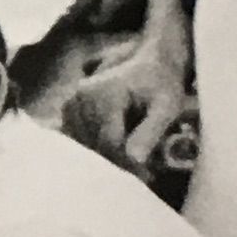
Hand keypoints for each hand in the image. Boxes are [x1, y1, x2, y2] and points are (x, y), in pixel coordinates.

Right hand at [60, 41, 193, 177]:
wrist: (150, 62)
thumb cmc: (162, 82)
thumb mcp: (167, 105)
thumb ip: (151, 130)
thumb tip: (135, 160)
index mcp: (102, 94)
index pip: (109, 142)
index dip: (128, 163)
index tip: (148, 175)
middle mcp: (80, 97)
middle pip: (95, 145)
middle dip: (119, 162)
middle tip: (144, 174)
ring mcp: (71, 103)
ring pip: (85, 145)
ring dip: (107, 157)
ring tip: (132, 163)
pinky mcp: (69, 110)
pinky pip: (78, 139)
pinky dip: (95, 148)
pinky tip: (115, 151)